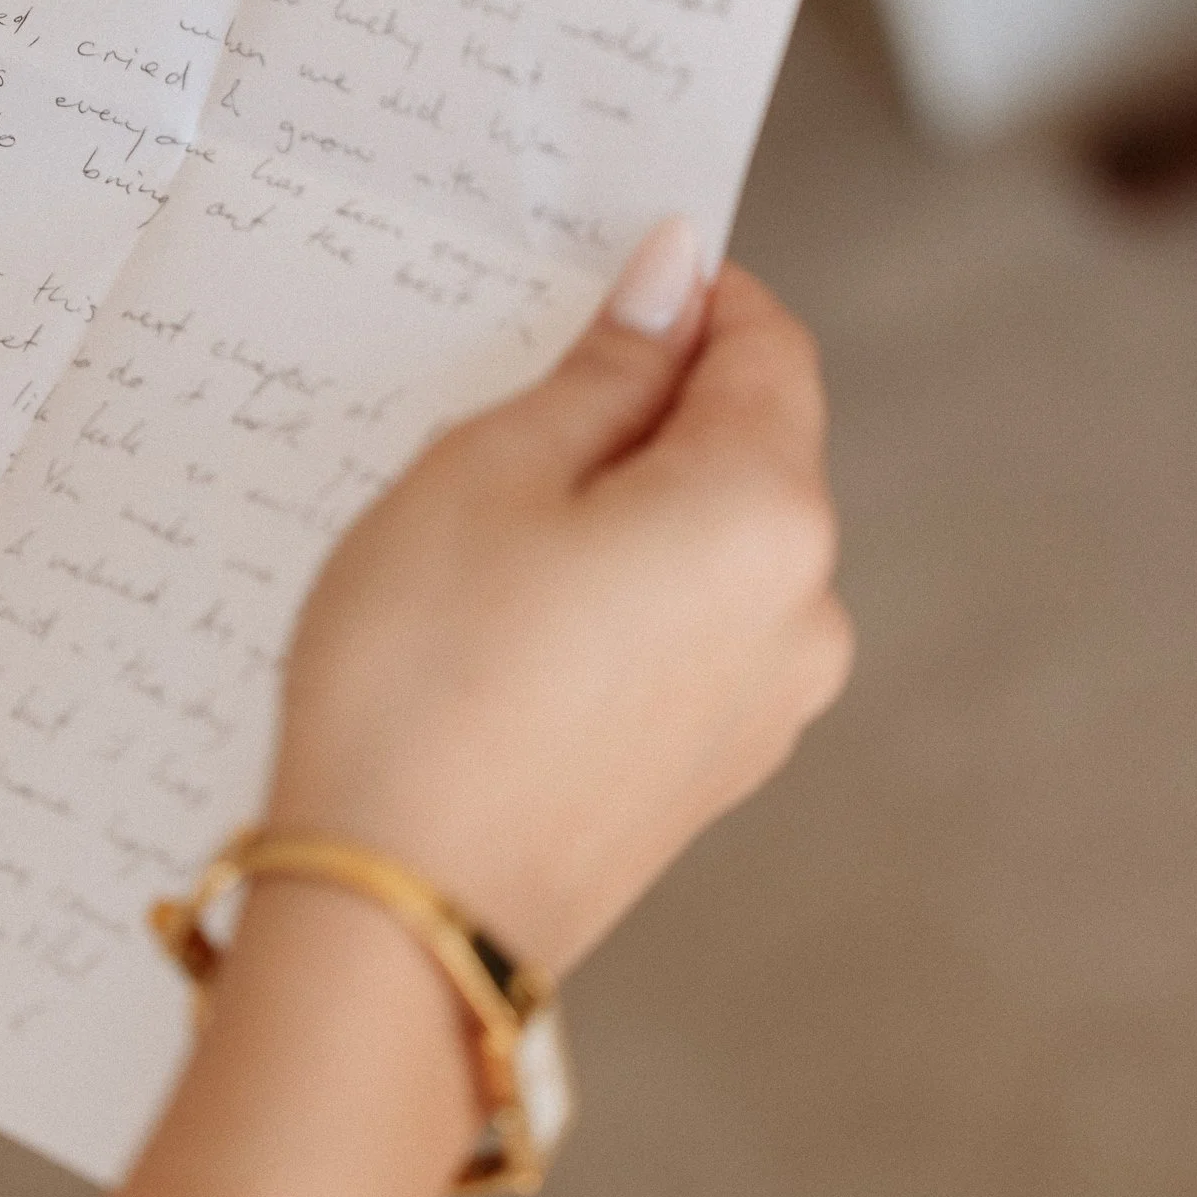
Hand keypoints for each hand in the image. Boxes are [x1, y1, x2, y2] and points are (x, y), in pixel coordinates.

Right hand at [271, 221, 852, 980]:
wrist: (394, 921)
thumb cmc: (423, 681)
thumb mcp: (487, 473)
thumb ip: (603, 368)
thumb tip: (676, 275)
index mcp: (766, 513)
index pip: (769, 345)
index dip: (685, 298)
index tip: (594, 288)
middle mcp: (803, 611)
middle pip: (745, 447)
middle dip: (638, 413)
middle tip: (496, 424)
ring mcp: (767, 706)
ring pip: (708, 545)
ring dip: (617, 512)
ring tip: (479, 543)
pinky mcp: (713, 772)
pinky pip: (683, 635)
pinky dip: (615, 599)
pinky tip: (504, 627)